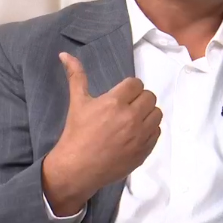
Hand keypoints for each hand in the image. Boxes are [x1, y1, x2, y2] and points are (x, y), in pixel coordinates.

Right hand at [42, 52, 161, 215]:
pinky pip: (157, 131)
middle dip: (139, 99)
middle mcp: (131, 117)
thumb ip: (76, 76)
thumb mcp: (77, 102)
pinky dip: (149, 130)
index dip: (129, 88)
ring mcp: (140, 135)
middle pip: (149, 97)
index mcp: (115, 102)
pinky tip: (135, 133)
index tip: (121, 96)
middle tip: (126, 107)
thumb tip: (65, 54)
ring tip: (132, 119)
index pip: (136, 84)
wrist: (77, 168)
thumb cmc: (76, 133)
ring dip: (147, 113)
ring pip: (156, 113)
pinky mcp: (145, 149)